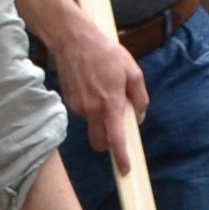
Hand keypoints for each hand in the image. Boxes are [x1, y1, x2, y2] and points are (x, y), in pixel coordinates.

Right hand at [37, 0, 151, 154]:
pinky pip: (83, 113)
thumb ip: (139, 96)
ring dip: (99, 120)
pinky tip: (92, 88)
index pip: (116, 138)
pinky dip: (90, 108)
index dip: (121, 156)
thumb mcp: (132, 70)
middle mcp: (92, 109)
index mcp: (110, 103)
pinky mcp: (69, 101)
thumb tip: (139, 115)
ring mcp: (78, 107)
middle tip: (117, 128)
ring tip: (105, 94)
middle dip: (108, 143)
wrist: (73, 39)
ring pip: (91, 126)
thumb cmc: (105, 52)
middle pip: (99, 142)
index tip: (125, 170)